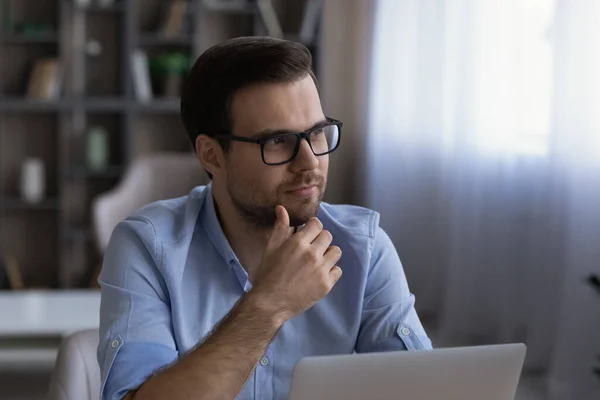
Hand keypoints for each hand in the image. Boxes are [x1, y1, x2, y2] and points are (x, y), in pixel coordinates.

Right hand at [250, 205, 342, 321]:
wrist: (270, 303)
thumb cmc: (268, 274)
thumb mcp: (271, 248)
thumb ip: (280, 227)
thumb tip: (281, 208)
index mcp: (298, 243)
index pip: (317, 224)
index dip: (313, 228)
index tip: (308, 234)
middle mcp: (312, 254)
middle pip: (328, 236)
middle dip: (320, 240)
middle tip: (311, 249)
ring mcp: (321, 270)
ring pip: (336, 252)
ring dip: (328, 254)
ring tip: (317, 261)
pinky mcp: (326, 285)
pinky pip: (337, 270)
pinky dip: (330, 271)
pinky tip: (319, 275)